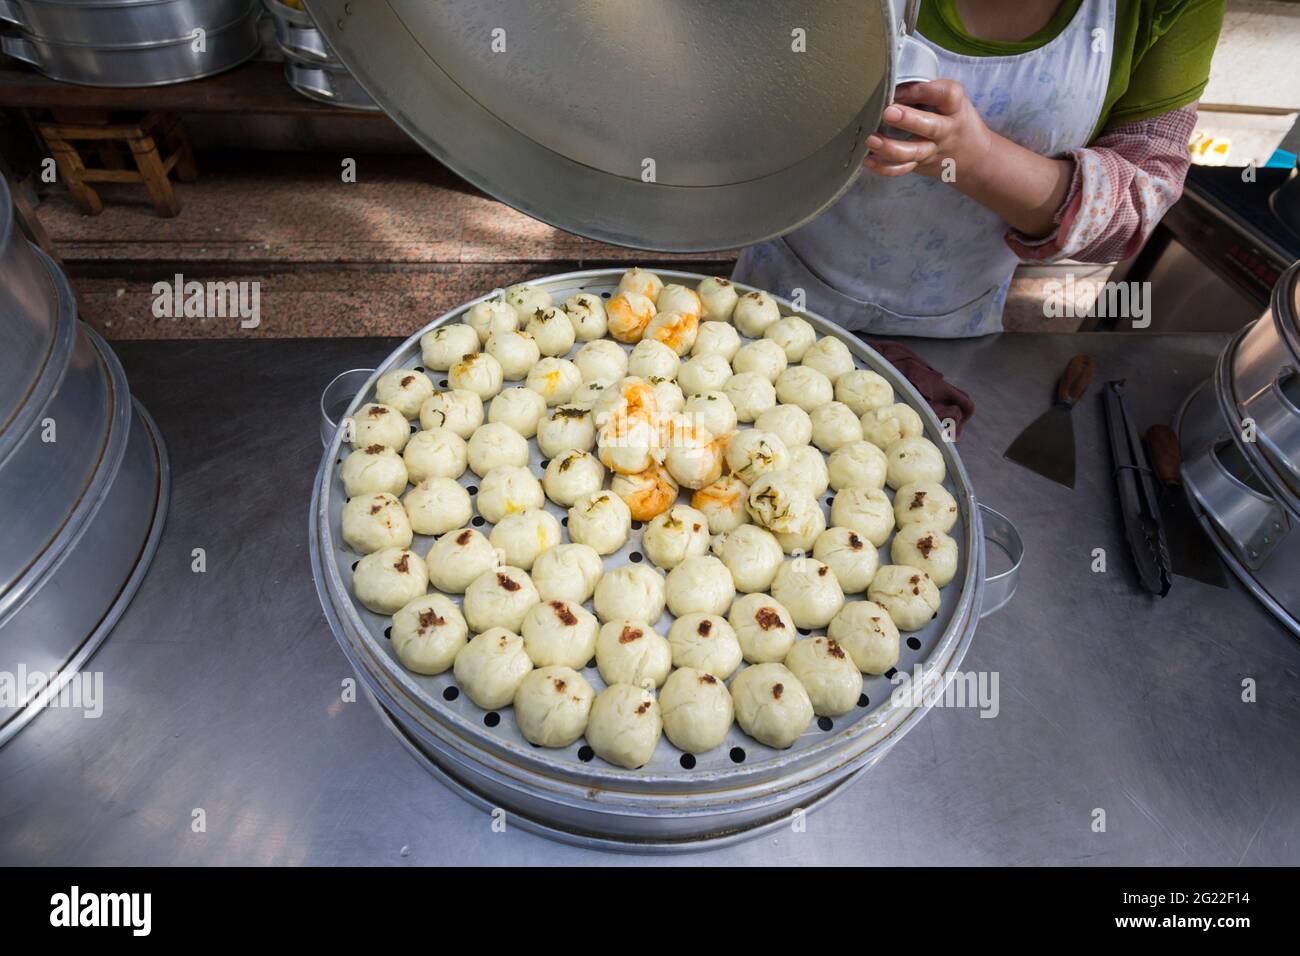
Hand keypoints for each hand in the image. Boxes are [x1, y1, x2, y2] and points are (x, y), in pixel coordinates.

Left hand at [863, 79, 992, 180]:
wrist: (975, 157)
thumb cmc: (954, 118)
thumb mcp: (951, 101)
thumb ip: (927, 91)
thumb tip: (889, 83)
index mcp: (955, 108)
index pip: (947, 95)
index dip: (924, 90)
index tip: (900, 89)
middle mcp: (946, 130)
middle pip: (930, 127)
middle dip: (908, 120)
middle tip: (887, 112)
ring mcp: (933, 150)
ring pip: (913, 152)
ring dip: (890, 148)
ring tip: (871, 140)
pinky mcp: (921, 165)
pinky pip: (903, 170)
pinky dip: (884, 167)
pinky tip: (868, 159)